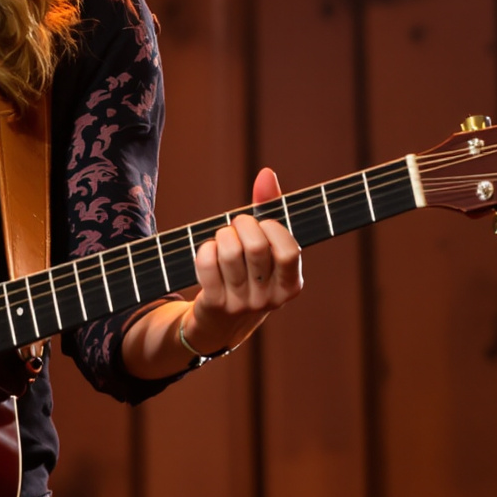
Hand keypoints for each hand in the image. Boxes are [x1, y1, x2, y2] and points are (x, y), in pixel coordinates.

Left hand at [183, 167, 305, 354]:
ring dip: (222, 235)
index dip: (273, 228)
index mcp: (292, 285)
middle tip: (237, 224)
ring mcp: (242, 304)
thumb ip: (270, 208)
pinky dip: (205, 249)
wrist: (221, 324)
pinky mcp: (215, 304)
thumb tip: (266, 173)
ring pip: (228, 253)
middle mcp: (270, 299)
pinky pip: (206, 264)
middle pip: (255, 247)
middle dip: (242, 224)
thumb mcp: (267, 246)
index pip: (289, 250)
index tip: (264, 223)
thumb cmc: (249, 273)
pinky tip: (209, 252)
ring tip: (223, 238)